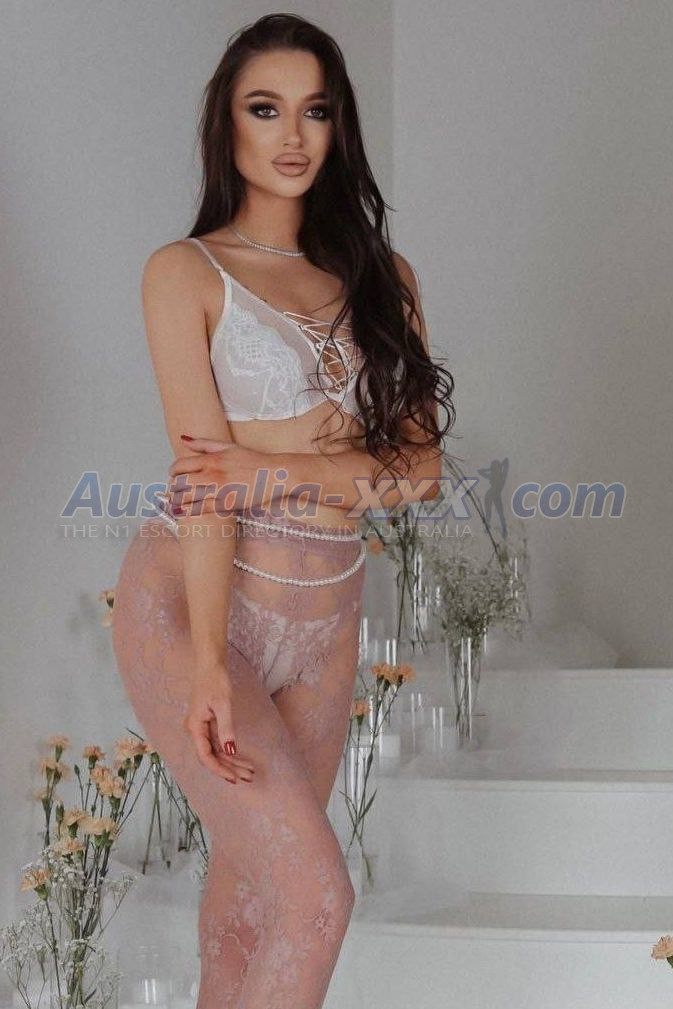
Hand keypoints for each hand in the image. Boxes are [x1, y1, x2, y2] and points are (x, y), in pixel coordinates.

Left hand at [168, 436, 283, 515]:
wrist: (276, 475)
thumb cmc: (254, 461)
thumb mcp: (229, 447)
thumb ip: (204, 444)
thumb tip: (183, 439)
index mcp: (212, 459)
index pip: (180, 465)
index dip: (172, 472)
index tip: (173, 476)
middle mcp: (212, 474)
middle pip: (179, 482)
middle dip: (172, 488)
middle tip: (173, 491)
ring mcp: (219, 490)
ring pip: (187, 497)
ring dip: (177, 501)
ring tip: (175, 503)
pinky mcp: (226, 504)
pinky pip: (200, 509)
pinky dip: (188, 511)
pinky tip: (182, 512)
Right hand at [182, 663, 254, 783]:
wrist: (210, 664)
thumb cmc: (215, 680)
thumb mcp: (223, 704)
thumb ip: (225, 729)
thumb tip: (229, 751)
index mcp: (194, 727)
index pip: (206, 757)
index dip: (220, 770)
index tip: (234, 778)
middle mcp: (195, 730)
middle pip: (211, 757)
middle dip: (230, 768)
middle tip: (249, 777)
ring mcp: (201, 728)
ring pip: (216, 751)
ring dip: (231, 762)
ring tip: (249, 771)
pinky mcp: (208, 724)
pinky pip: (218, 743)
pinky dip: (229, 751)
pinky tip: (241, 758)